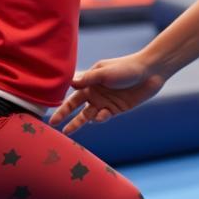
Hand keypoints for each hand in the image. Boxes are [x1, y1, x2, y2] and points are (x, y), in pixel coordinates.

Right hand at [48, 53, 167, 133]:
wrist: (150, 72)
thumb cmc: (126, 68)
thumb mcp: (105, 72)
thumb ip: (88, 79)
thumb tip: (70, 83)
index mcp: (91, 81)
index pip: (72, 93)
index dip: (61, 102)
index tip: (49, 111)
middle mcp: (96, 92)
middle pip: (76, 107)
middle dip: (64, 116)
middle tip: (52, 125)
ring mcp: (105, 102)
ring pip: (88, 115)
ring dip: (79, 122)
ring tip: (69, 130)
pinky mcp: (116, 109)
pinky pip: (103, 117)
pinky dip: (100, 119)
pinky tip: (100, 116)